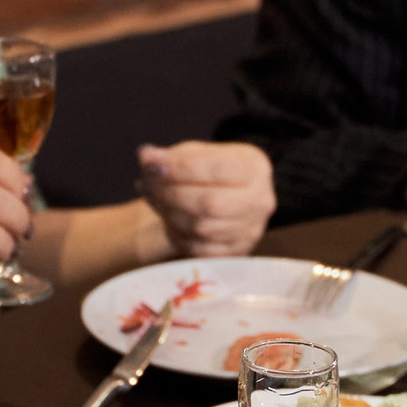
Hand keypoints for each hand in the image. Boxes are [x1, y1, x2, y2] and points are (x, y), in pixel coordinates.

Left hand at [137, 141, 274, 255]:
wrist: (236, 195)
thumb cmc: (214, 170)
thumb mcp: (198, 153)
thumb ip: (174, 155)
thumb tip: (146, 156)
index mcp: (254, 168)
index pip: (217, 170)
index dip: (180, 168)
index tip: (153, 164)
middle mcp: (260, 201)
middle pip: (210, 203)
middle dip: (171, 194)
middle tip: (148, 184)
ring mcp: (252, 230)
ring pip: (202, 228)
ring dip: (170, 214)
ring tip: (156, 200)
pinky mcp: (238, 252)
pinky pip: (200, 250)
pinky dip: (178, 236)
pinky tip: (170, 221)